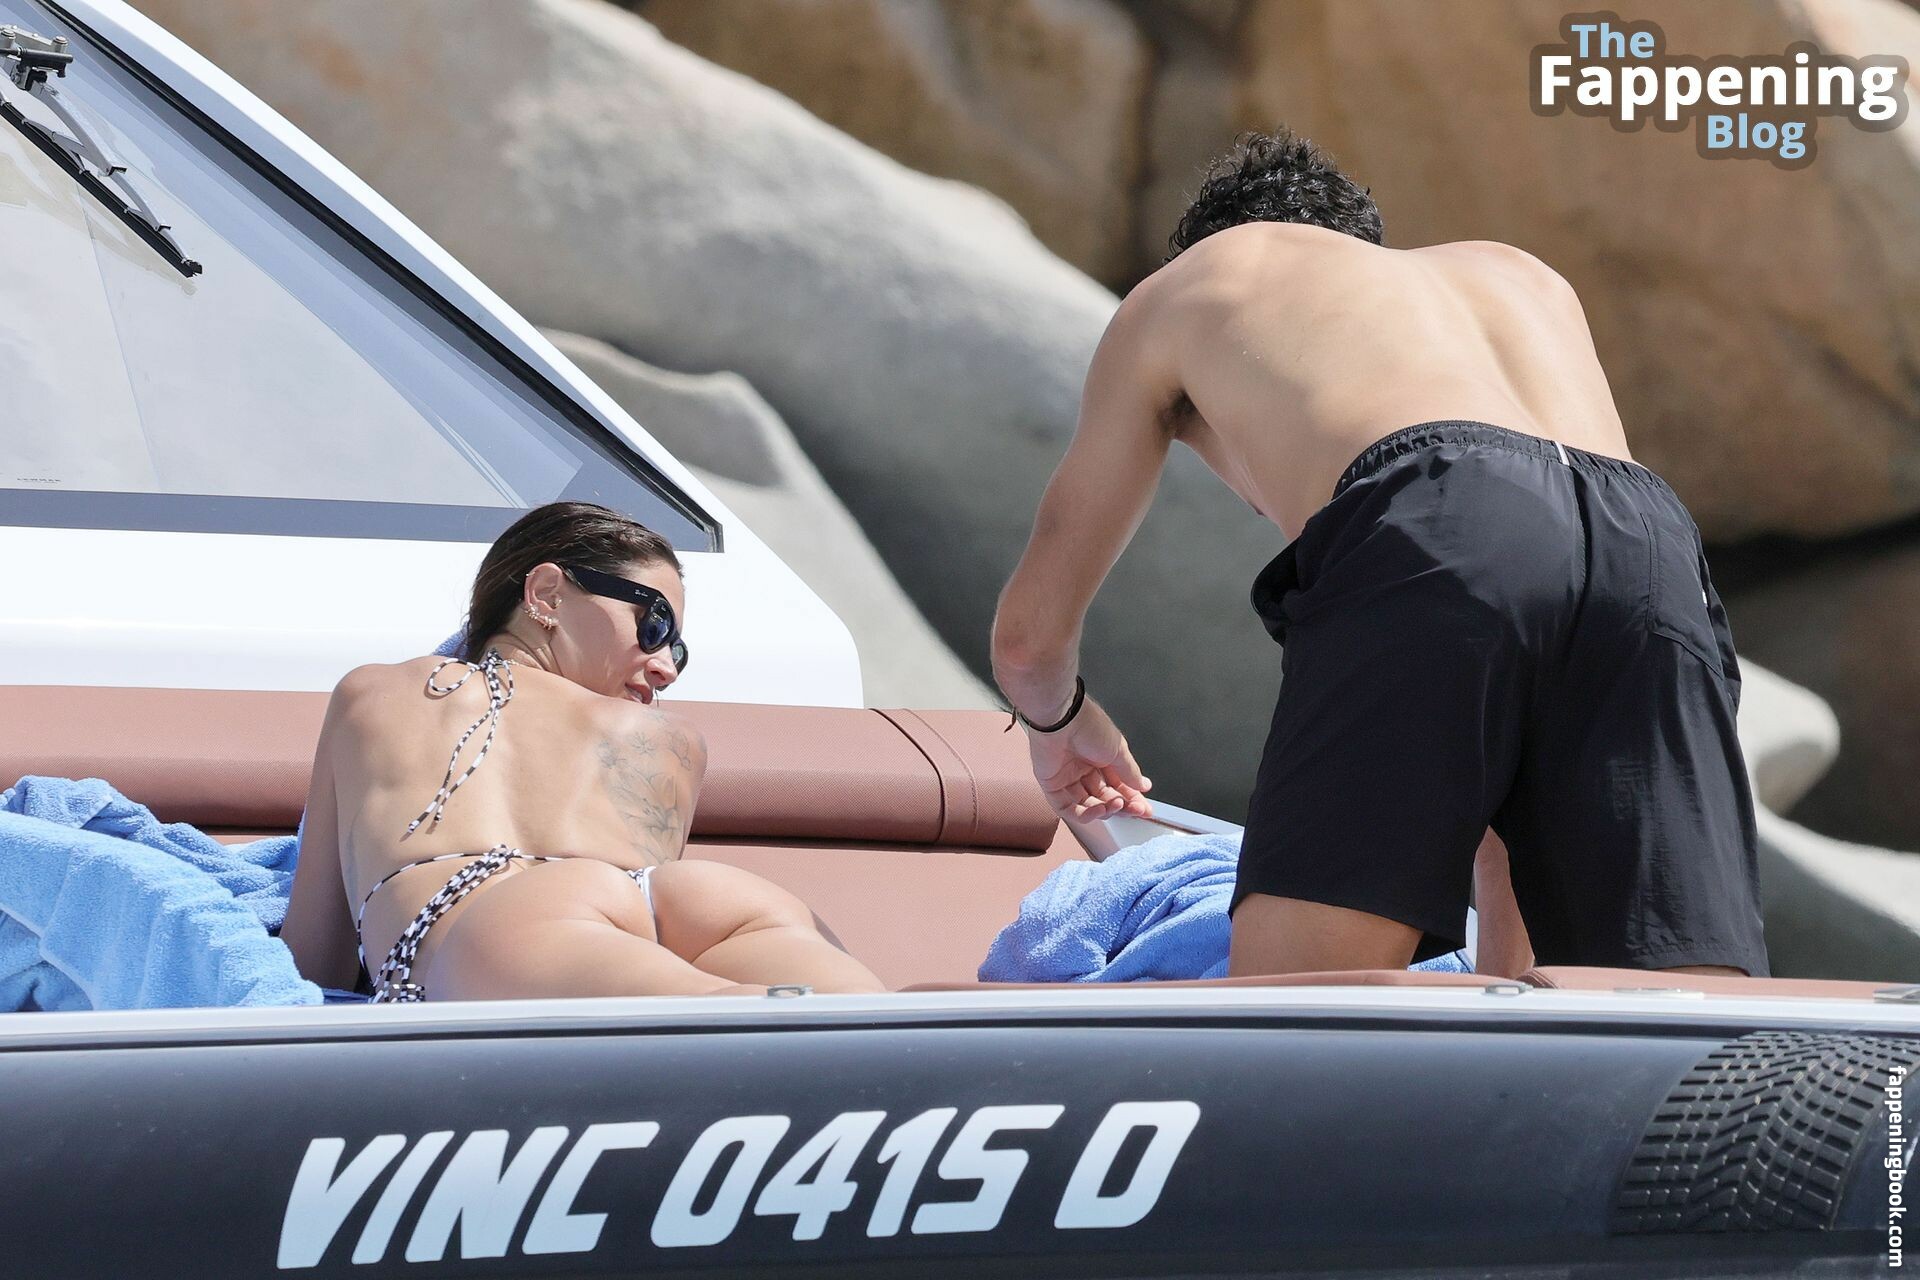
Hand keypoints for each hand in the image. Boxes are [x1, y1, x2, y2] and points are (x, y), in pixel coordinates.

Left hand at [1023, 695, 1152, 822]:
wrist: (1062, 718)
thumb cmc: (1089, 726)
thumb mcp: (1118, 750)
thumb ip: (1130, 772)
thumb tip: (1143, 786)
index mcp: (1100, 757)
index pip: (1117, 784)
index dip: (1132, 798)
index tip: (1144, 809)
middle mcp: (1084, 768)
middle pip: (1103, 796)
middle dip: (1121, 806)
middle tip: (1134, 810)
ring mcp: (1067, 777)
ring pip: (1087, 805)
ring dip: (1104, 810)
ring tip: (1116, 805)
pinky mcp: (1051, 784)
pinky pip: (1066, 807)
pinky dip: (1083, 814)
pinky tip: (1098, 810)